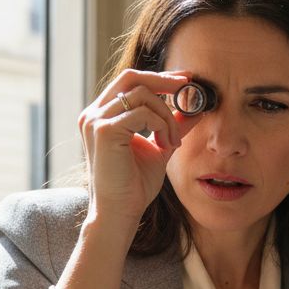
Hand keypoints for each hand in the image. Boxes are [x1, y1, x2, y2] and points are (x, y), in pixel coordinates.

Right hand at [77, 69, 200, 226]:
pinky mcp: (104, 131)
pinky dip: (161, 126)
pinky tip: (166, 145)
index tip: (184, 80)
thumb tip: (194, 109)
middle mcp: (93, 114)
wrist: (120, 212)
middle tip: (187, 86)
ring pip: (142, 95)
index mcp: (101, 115)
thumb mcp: (159, 147)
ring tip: (173, 142)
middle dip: (163, 80)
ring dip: (166, 116)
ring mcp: (95, 121)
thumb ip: (171, 125)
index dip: (157, 77)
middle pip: (131, 77)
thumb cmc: (134, 186)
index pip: (129, 82)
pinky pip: (143, 113)